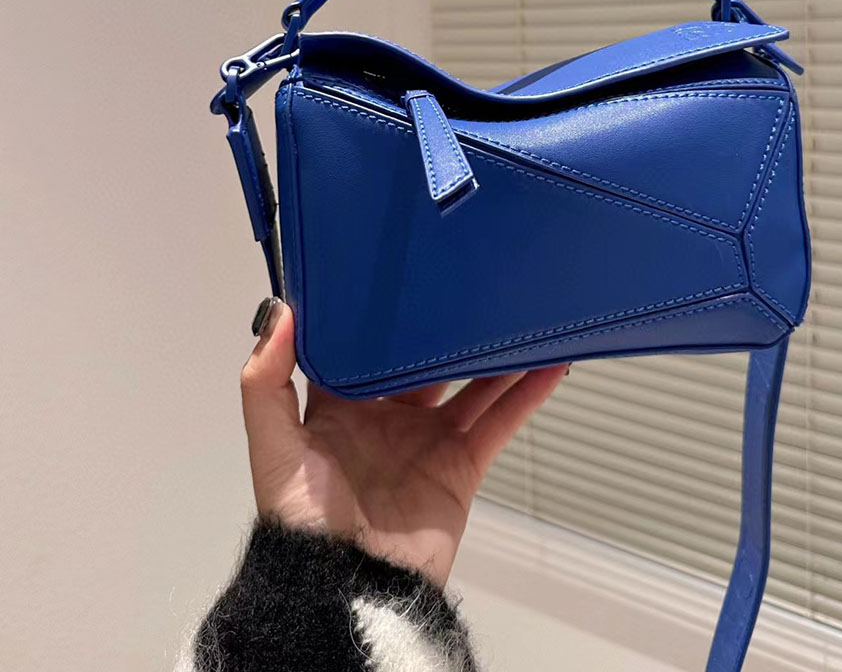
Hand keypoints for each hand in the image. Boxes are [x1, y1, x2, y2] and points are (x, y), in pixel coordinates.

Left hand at [239, 298, 566, 585]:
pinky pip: (499, 423)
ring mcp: (427, 443)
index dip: (378, 320)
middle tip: (465, 289)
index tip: (396, 280)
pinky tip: (546, 365)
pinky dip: (526, 395)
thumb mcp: (273, 446)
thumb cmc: (302, 524)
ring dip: (494, 356)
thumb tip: (278, 314)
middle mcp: (386, 421)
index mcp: (339, 410)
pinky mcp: (460, 466)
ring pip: (471, 386)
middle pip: (424, 364)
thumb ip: (266, 380)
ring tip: (514, 317)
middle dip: (443, 331)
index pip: (362, 351)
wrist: (349, 589)